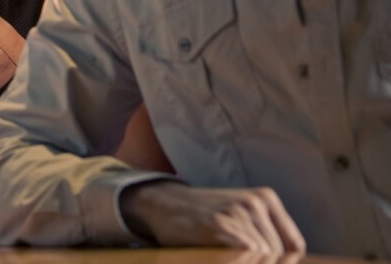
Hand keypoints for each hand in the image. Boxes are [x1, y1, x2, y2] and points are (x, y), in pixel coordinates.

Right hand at [121, 181, 305, 252]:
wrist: (163, 204)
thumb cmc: (203, 219)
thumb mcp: (240, 218)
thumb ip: (265, 236)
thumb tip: (288, 261)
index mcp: (266, 198)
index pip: (294, 245)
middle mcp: (256, 201)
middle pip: (279, 253)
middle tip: (238, 260)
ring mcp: (237, 210)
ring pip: (265, 255)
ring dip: (250, 263)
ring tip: (229, 258)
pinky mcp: (219, 223)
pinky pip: (248, 252)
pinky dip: (238, 261)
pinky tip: (223, 258)